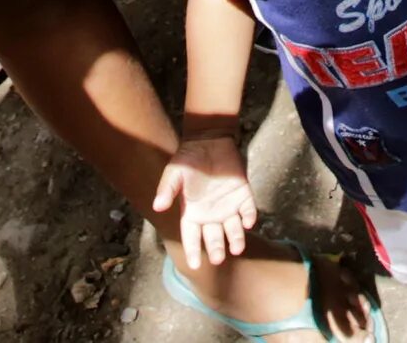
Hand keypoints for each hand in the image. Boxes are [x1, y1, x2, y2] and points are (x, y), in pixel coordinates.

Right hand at [153, 133, 259, 269]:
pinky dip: (249, 217)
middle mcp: (211, 215)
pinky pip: (248, 211)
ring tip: (237, 248)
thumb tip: (157, 206)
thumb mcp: (174, 173)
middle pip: (214, 238)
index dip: (192, 252)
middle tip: (219, 258)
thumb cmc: (188, 159)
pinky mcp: (243, 195)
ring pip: (234, 229)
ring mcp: (228, 206)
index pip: (191, 237)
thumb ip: (167, 189)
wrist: (209, 141)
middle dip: (217, 249)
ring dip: (236, 239)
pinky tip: (249, 221)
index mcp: (192, 213)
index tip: (194, 265)